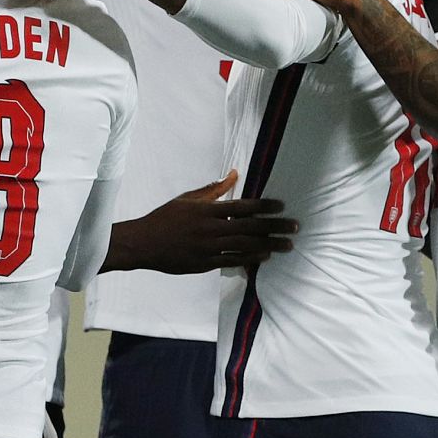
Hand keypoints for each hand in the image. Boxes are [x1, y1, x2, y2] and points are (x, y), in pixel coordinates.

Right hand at [103, 170, 297, 274]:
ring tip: (287, 245)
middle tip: (295, 226)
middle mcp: (210, 229)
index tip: (281, 206)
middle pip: (249, 227)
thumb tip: (234, 173)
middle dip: (275, 227)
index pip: (242, 207)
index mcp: (206, 210)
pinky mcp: (205, 264)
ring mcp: (208, 248)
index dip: (264, 206)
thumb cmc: (165, 218)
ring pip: (245, 247)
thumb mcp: (187, 199)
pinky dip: (250, 259)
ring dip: (269, 245)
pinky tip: (265, 257)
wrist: (143, 244)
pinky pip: (232, 261)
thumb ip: (213, 189)